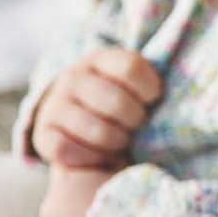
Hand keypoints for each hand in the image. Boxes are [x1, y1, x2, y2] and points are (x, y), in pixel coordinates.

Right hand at [31, 47, 161, 168]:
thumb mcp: (132, 85)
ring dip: (117, 142)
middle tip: (136, 125)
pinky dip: (91, 157)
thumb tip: (174, 102)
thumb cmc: (119, 102)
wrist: (74, 119)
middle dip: (136, 121)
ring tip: (120, 140)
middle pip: (118, 103)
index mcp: (100, 59)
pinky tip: (99, 153)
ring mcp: (54, 105)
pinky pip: (70, 150)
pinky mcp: (42, 134)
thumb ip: (149, 87)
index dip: (150, 89)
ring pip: (98, 131)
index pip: (131, 68)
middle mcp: (72, 77)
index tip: (153, 100)